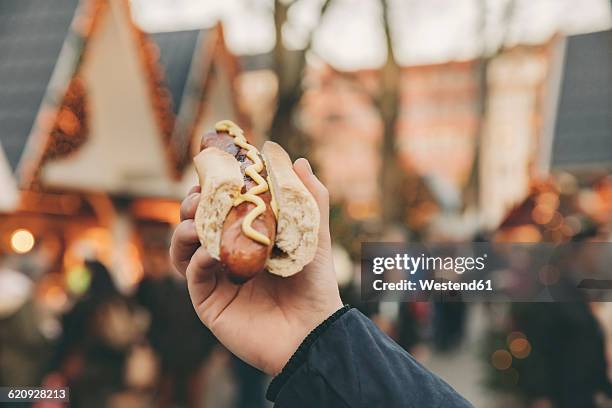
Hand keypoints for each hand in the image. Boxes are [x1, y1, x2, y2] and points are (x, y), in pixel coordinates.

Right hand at [170, 158, 342, 374]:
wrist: (312, 330)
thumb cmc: (315, 283)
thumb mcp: (314, 234)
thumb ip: (309, 197)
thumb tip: (297, 160)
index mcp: (248, 236)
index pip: (221, 204)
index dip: (214, 187)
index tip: (216, 170)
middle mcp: (227, 254)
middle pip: (195, 221)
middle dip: (193, 203)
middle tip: (200, 195)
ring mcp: (216, 277)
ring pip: (183, 245)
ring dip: (185, 227)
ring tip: (197, 220)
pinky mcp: (208, 301)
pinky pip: (192, 273)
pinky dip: (198, 258)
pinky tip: (213, 253)